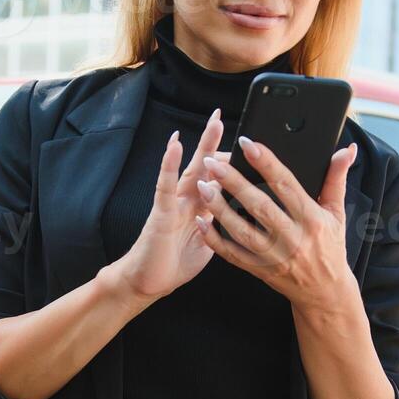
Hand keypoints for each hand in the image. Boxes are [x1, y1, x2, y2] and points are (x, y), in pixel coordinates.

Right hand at [112, 108, 233, 302]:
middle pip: (207, 165)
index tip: (247, 145)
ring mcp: (174, 203)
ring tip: (213, 122)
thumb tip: (242, 215)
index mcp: (203, 208)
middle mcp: (189, 200)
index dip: (233, 162)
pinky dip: (170, 164)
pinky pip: (166, 184)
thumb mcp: (209, 243)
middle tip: (224, 116)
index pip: (221, 179)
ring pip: (191, 167)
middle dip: (216, 141)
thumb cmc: (176, 263)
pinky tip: (175, 145)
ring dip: (203, 144)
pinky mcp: (162, 212)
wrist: (150, 283)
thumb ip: (221, 225)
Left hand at [193, 136, 360, 314]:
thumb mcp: (337, 213)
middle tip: (213, 162)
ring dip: (219, 208)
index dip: (266, 162)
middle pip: (259, 206)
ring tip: (202, 186)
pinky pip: (233, 255)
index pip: (286, 185)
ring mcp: (274, 256)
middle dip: (234, 182)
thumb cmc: (330, 247)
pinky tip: (201, 222)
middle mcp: (293, 237)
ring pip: (242, 231)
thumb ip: (337, 179)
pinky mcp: (259, 270)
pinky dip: (215, 239)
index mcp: (312, 219)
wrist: (325, 293)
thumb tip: (346, 150)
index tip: (247, 144)